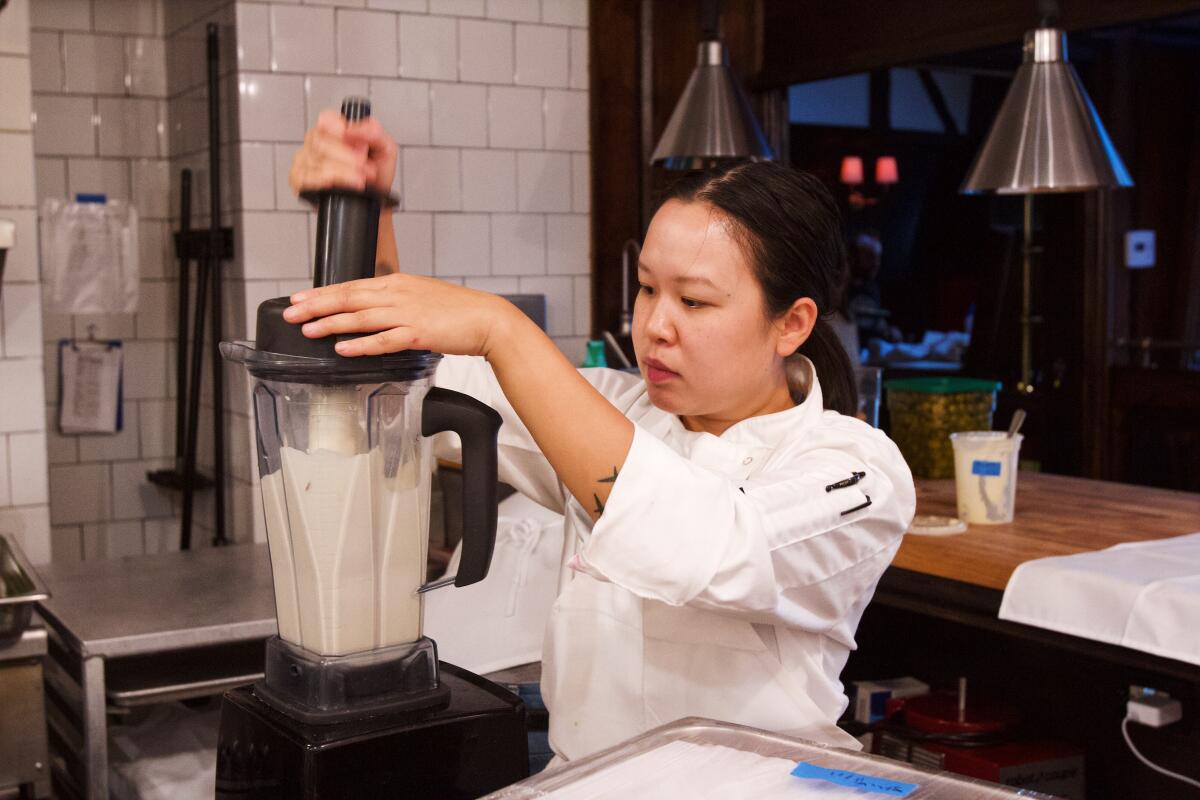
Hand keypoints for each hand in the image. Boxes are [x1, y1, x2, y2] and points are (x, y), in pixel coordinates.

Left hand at [283, 273, 516, 358]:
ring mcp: (407, 313)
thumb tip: (373, 311)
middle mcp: (398, 294)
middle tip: (290, 313)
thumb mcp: (422, 297)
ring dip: (330, 323)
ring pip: (360, 317)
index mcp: (398, 283)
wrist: (488, 319)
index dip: (322, 292)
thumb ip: (397, 301)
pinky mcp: (418, 333)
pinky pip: (383, 339)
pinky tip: (342, 348)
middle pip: (348, 298)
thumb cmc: (458, 311)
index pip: (351, 285)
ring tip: (307, 330)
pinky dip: (360, 344)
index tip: (299, 298)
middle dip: (316, 305)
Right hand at [288, 109, 397, 195]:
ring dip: (343, 172)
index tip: (357, 144)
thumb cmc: (375, 177)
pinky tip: (339, 186)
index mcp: (334, 131)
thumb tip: (358, 128)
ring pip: (317, 161)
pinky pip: (307, 178)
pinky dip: (326, 182)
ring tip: (360, 181)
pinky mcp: (299, 180)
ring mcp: (305, 161)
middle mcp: (316, 143)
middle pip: (320, 140)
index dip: (339, 129)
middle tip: (366, 168)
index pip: (327, 118)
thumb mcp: (385, 150)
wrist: (374, 203)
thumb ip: (375, 133)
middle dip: (347, 156)